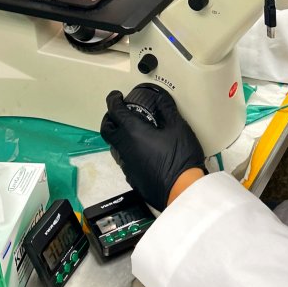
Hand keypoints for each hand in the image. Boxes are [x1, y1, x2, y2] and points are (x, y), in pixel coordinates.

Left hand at [100, 86, 204, 210]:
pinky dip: (127, 149)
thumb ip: (167, 110)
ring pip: (114, 145)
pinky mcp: (132, 176)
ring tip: (131, 130)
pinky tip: (141, 150)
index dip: (113, 100)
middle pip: (106, 129)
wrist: (181, 190)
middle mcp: (125, 147)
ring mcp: (126, 164)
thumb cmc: (180, 158)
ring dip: (118, 135)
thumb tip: (160, 99)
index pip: (114, 111)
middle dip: (109, 118)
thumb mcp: (178, 127)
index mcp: (133, 132)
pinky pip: (124, 159)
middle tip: (119, 112)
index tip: (116, 96)